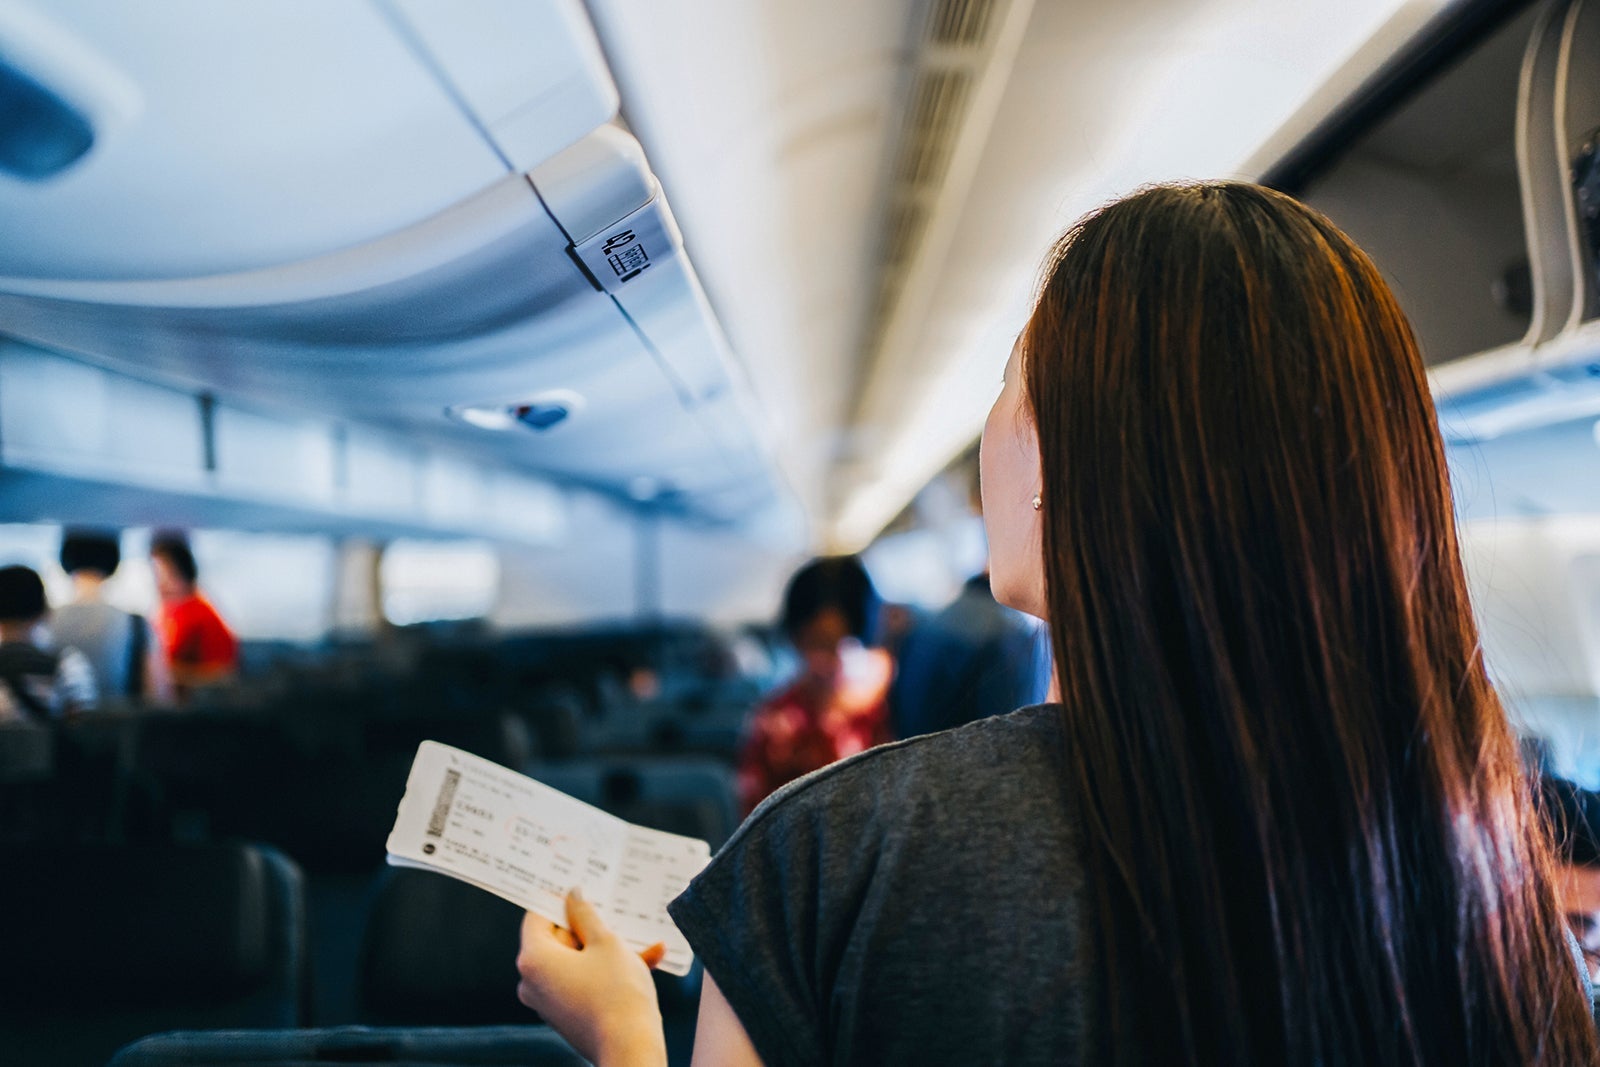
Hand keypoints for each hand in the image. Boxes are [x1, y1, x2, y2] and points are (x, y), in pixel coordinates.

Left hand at [517, 888, 668, 1066]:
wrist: (630, 1049)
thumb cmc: (617, 993)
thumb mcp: (606, 942)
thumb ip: (586, 914)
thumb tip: (573, 896)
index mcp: (534, 959)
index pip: (537, 916)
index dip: (560, 900)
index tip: (580, 887)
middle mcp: (533, 982)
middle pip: (558, 940)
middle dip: (591, 929)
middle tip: (615, 915)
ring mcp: (548, 1001)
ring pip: (577, 961)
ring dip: (608, 950)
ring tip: (643, 943)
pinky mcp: (566, 1015)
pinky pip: (583, 982)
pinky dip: (607, 972)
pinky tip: (647, 960)